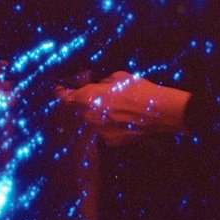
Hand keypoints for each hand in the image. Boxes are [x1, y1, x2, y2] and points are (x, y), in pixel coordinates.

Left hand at [56, 72, 189, 146]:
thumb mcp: (117, 77)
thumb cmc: (139, 90)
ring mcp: (99, 132)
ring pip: (92, 122)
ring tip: (116, 110)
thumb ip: (101, 83)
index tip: (60, 90)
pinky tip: (123, 121)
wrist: (159, 112)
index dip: (61, 93)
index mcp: (88, 98)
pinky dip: (109, 127)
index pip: (65, 98)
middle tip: (99, 98)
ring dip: (98, 116)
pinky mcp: (110, 141)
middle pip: (79, 111)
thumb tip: (96, 86)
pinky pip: (104, 132)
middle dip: (85, 104)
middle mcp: (89, 117)